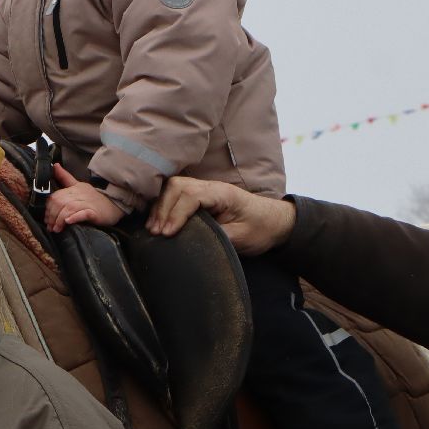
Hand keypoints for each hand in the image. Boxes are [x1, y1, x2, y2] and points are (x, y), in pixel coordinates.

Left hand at [44, 164, 124, 231]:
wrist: (115, 204)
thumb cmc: (95, 197)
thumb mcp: (78, 185)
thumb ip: (65, 177)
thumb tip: (54, 165)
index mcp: (74, 188)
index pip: (56, 196)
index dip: (49, 208)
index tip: (46, 218)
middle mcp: (79, 194)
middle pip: (60, 202)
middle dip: (52, 215)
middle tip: (50, 226)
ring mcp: (87, 203)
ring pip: (69, 208)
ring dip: (60, 219)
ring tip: (57, 228)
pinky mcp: (95, 212)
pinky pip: (83, 213)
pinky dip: (74, 217)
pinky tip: (68, 222)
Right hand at [147, 176, 295, 255]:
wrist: (275, 222)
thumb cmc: (261, 229)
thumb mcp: (241, 238)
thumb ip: (216, 237)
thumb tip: (190, 241)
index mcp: (223, 193)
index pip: (191, 196)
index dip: (176, 214)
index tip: (167, 233)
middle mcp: (211, 186)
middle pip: (177, 186)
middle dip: (163, 209)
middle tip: (156, 232)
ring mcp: (204, 189)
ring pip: (173, 187)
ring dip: (160, 207)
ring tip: (153, 228)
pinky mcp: (200, 196)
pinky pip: (176, 194)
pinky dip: (163, 206)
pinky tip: (158, 221)